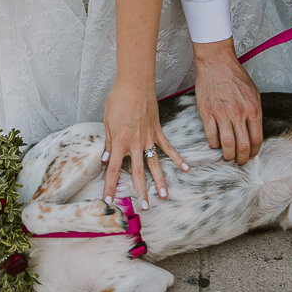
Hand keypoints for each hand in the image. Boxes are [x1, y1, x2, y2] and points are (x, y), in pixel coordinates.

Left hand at [102, 80, 187, 210]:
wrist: (134, 84)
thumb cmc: (118, 100)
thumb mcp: (107, 121)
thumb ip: (108, 142)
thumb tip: (105, 159)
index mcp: (119, 142)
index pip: (113, 169)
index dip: (110, 186)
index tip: (109, 200)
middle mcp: (135, 143)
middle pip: (138, 172)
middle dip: (140, 191)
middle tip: (145, 207)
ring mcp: (148, 138)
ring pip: (155, 164)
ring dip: (160, 181)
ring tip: (164, 196)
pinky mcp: (158, 131)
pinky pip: (168, 147)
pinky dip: (177, 158)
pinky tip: (186, 169)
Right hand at [192, 38, 261, 163]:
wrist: (217, 63)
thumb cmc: (236, 77)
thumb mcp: (253, 94)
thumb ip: (254, 113)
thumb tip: (254, 131)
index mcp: (253, 110)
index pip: (256, 139)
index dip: (254, 152)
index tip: (251, 156)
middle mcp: (239, 114)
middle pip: (242, 146)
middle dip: (242, 158)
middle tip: (240, 161)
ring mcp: (222, 114)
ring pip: (226, 145)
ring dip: (228, 155)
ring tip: (227, 157)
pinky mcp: (207, 113)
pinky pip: (211, 136)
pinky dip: (214, 144)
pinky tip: (216, 143)